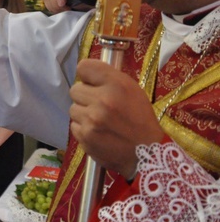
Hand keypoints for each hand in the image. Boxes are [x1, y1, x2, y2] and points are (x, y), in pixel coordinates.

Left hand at [69, 59, 164, 176]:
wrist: (148, 154)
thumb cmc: (140, 119)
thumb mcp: (132, 90)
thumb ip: (109, 79)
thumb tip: (85, 74)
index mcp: (117, 84)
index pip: (84, 67)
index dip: (87, 76)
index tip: (93, 83)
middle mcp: (102, 100)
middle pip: (75, 89)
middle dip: (85, 97)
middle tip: (100, 106)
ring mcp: (91, 120)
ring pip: (73, 108)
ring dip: (83, 114)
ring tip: (100, 121)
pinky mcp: (85, 136)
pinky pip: (74, 125)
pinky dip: (83, 129)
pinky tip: (98, 133)